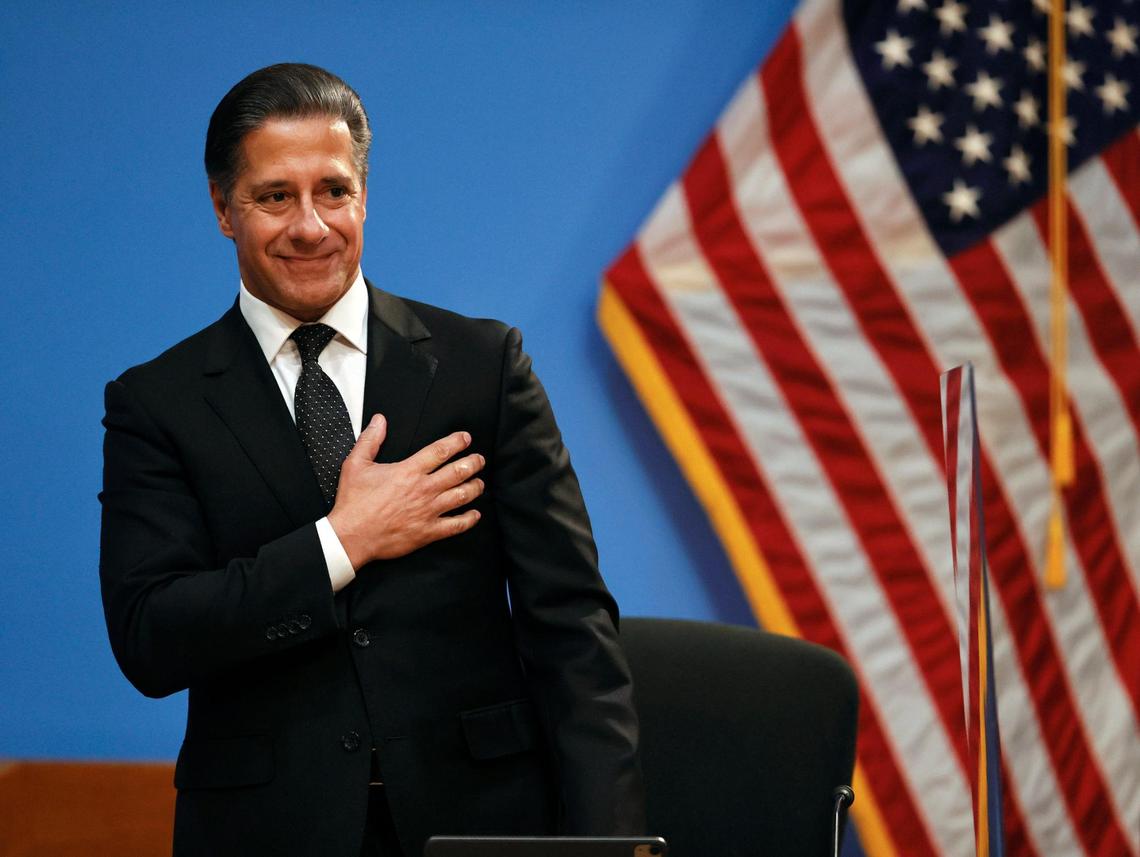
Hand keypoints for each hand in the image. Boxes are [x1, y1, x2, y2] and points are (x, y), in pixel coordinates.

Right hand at [327, 414, 484, 567]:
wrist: (351, 536)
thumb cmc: (353, 502)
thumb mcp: (356, 464)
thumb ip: (370, 439)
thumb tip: (379, 420)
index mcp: (408, 471)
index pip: (440, 451)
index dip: (457, 442)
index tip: (466, 438)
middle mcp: (423, 489)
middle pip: (458, 471)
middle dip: (473, 463)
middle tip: (479, 459)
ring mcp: (428, 511)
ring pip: (462, 496)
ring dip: (475, 487)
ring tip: (480, 483)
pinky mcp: (428, 531)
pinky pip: (456, 525)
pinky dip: (469, 519)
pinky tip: (474, 514)